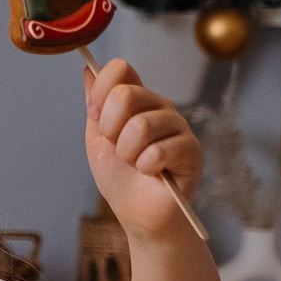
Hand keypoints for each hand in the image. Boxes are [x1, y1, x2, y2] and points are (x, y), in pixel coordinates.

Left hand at [84, 58, 203, 239]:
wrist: (136, 212)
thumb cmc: (118, 176)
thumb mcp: (97, 137)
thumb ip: (95, 104)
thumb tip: (88, 69)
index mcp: (137, 99)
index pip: (121, 69)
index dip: (102, 89)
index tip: (94, 115)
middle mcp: (160, 106)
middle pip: (126, 94)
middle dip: (110, 128)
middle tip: (118, 148)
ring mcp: (178, 126)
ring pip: (141, 125)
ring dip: (127, 153)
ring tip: (135, 163)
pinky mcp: (192, 149)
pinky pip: (158, 151)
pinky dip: (145, 167)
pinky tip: (152, 173)